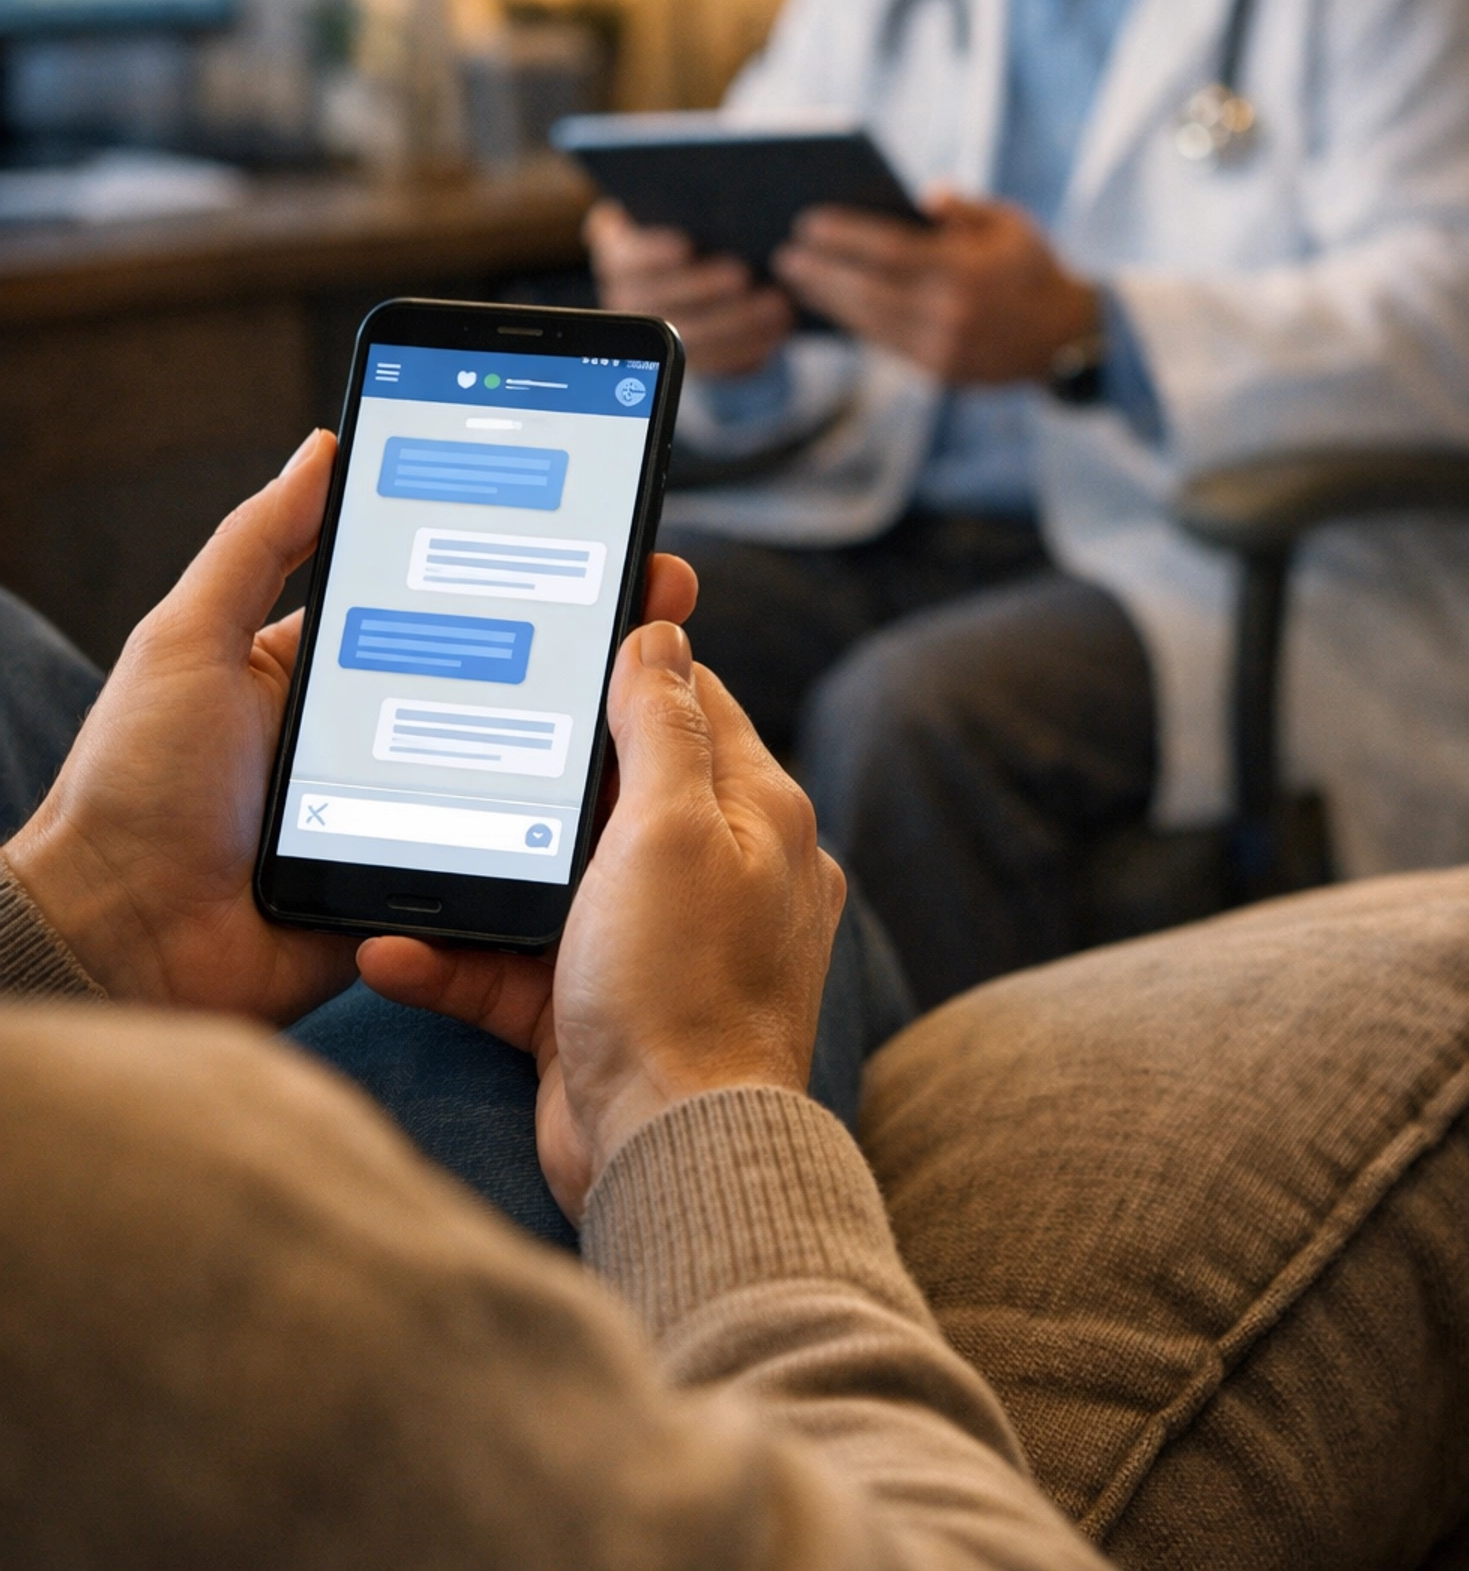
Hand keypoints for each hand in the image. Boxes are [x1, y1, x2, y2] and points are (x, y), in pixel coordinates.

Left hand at [2, 431, 702, 1029]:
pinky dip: (560, 827)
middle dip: (590, 634)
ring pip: (522, 761)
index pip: (447, 598)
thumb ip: (259, 543)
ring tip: (664, 680)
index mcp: (331, 667)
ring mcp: (409, 810)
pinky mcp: (420, 882)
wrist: (118, 940)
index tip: (598, 522)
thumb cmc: (136, 783)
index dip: (522, 563)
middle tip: (663, 591)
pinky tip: (624, 786)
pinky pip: (502, 851)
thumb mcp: (189, 640)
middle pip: (506, 674)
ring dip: (593, 726)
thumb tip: (325, 444)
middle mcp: (382, 733)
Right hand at [359, 623, 844, 1221]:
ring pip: (547, 882)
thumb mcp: (673, 828)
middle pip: (610, 790)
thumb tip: (660, 634)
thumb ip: (660, 726)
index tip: (561, 633)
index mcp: (754, 817)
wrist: (667, 1158)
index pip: (694, 706)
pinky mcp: (591, 1014)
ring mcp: (651, 947)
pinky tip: (389, 951)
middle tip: (457, 726)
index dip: (630, 664)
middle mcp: (711, 878)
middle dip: (531, 770)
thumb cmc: (685, 987)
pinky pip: (510, 968)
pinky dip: (452, 960)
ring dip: (471, 873)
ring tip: (399, 843)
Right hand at [586, 198, 792, 377]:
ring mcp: (657, 328)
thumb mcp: (694, 207)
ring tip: (775, 302)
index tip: (686, 244)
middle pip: (656, 300)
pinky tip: (779, 324)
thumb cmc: (703, 224)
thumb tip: (720, 189)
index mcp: (618, 248)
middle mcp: (626, 292)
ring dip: (736, 320)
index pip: (625, 256)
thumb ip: (696, 200)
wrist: (706, 273)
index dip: (652, 252)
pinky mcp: (691, 356)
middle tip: (742, 273)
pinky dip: (749, 343)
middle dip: (702, 288)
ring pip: (689, 336)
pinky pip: (716, 360)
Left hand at [773, 189, 1099, 384]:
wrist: (1066, 337)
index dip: (843, 237)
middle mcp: (951, 314)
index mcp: (966, 270)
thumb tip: (922, 196)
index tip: (807, 222)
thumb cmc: (1030, 267)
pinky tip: (828, 305)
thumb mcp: (1009, 223)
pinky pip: (883, 345)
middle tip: (783, 255)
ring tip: (795, 279)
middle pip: (868, 291)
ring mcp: (943, 349)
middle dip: (821, 273)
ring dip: (827, 301)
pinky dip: (852, 324)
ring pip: (869, 323)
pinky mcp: (937, 373)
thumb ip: (963, 207)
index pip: (889, 251)